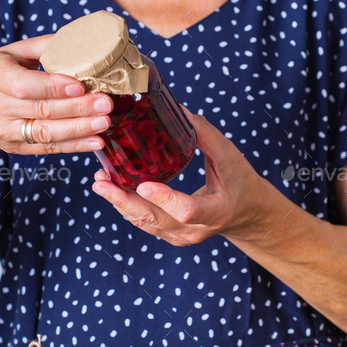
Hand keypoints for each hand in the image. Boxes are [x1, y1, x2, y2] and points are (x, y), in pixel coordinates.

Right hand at [0, 35, 112, 154]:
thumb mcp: (7, 54)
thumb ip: (41, 47)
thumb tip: (78, 39)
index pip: (25, 85)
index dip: (53, 87)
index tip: (80, 85)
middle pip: (40, 110)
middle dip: (77, 108)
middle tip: (105, 102)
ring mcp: (3, 131)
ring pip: (45, 133)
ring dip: (79, 129)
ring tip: (105, 122)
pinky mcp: (14, 148)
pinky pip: (47, 148)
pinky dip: (74, 146)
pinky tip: (96, 141)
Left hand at [92, 112, 270, 246]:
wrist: (246, 213)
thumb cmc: (240, 182)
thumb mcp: (229, 157)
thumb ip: (205, 135)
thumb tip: (177, 109)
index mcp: (217, 211)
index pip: (188, 210)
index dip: (165, 199)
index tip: (144, 184)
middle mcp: (197, 230)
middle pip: (156, 219)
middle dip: (124, 201)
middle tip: (101, 182)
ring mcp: (182, 236)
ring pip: (145, 223)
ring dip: (120, 203)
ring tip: (99, 181)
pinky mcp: (171, 235)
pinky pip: (145, 223)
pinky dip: (127, 207)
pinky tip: (112, 189)